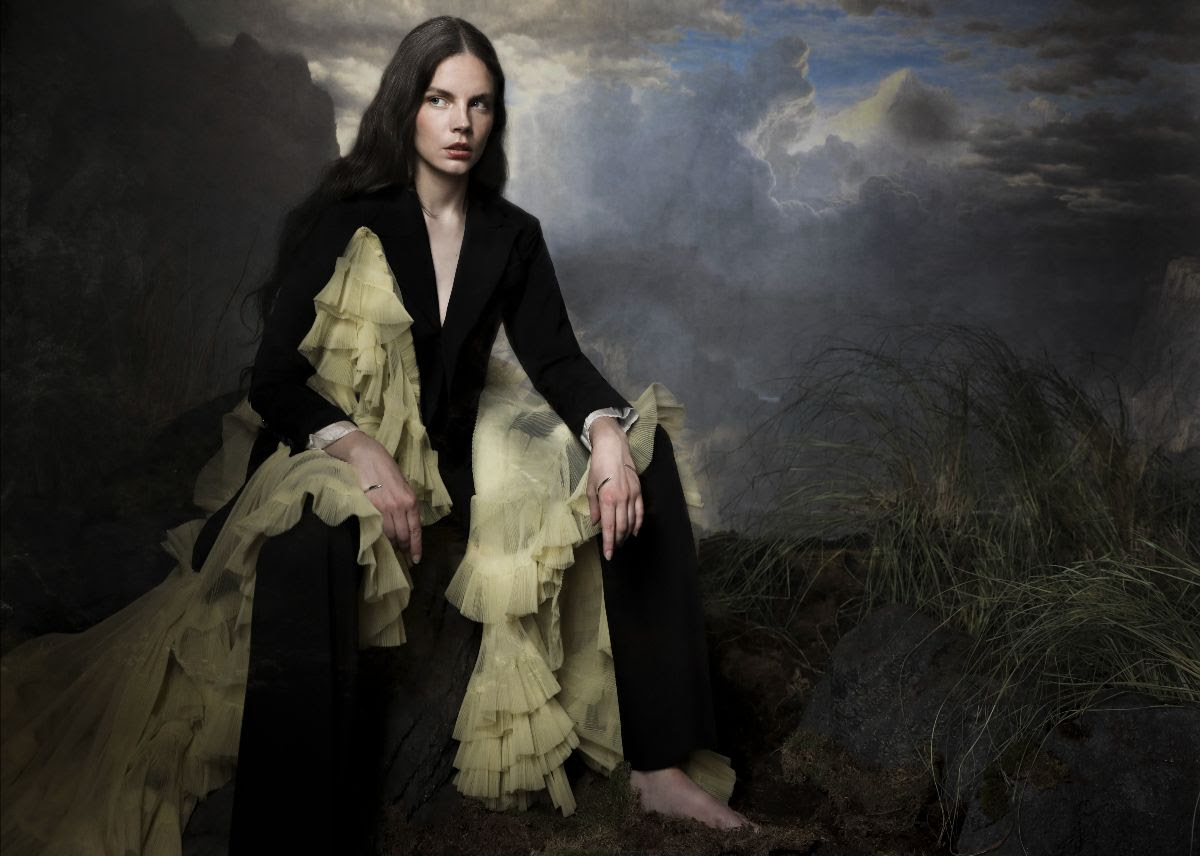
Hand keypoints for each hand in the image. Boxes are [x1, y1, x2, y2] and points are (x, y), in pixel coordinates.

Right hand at [325, 430, 422, 563]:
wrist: (365, 455)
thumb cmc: (385, 467)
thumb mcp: (403, 484)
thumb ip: (405, 502)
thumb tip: (406, 519)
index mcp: (411, 500)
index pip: (415, 530)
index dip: (415, 547)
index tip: (415, 559)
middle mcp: (400, 506)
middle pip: (403, 536)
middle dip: (403, 548)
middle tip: (402, 557)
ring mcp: (384, 508)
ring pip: (389, 535)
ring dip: (391, 545)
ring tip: (391, 551)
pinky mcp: (369, 507)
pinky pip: (376, 528)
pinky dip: (379, 537)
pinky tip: (379, 541)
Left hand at [586, 416, 642, 559]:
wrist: (613, 447)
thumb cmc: (598, 466)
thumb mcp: (590, 486)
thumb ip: (593, 507)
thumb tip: (596, 523)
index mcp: (607, 498)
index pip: (609, 527)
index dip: (609, 543)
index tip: (609, 555)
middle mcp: (621, 499)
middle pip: (622, 527)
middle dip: (618, 541)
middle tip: (614, 549)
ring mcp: (632, 495)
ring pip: (631, 521)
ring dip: (626, 534)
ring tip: (621, 542)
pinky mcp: (639, 490)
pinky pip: (640, 512)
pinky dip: (638, 524)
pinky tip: (634, 532)